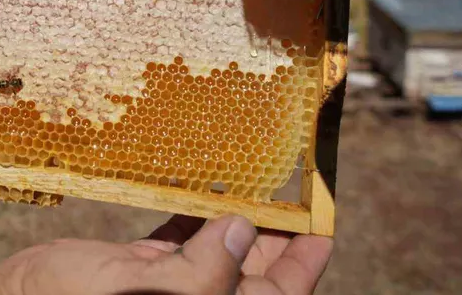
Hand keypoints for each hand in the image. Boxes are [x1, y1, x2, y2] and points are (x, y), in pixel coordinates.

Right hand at [0, 214, 331, 294]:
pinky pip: (177, 241)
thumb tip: (243, 230)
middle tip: (291, 187)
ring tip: (257, 179)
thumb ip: (205, 271)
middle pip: (250, 272)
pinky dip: (191, 215)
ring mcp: (166, 291)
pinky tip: (201, 190)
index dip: (303, 261)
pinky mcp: (137, 271)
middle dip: (271, 231)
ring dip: (234, 217)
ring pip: (217, 252)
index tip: (323, 223)